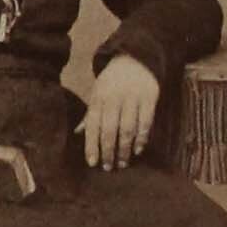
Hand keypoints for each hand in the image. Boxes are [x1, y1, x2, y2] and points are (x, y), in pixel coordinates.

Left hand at [82, 53, 159, 170]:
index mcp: (98, 97)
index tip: (92, 163)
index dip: (91, 145)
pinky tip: (138, 150)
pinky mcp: (149, 97)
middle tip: (108, 167)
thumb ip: (90, 114)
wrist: (135, 59)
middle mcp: (114, 98)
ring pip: (127, 128)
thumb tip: (78, 134)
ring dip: (125, 149)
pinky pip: (145, 122)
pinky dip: (142, 138)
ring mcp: (132, 97)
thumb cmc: (112, 81)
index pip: (93, 125)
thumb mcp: (97, 92)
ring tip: (123, 163)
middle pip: (109, 129)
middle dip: (108, 151)